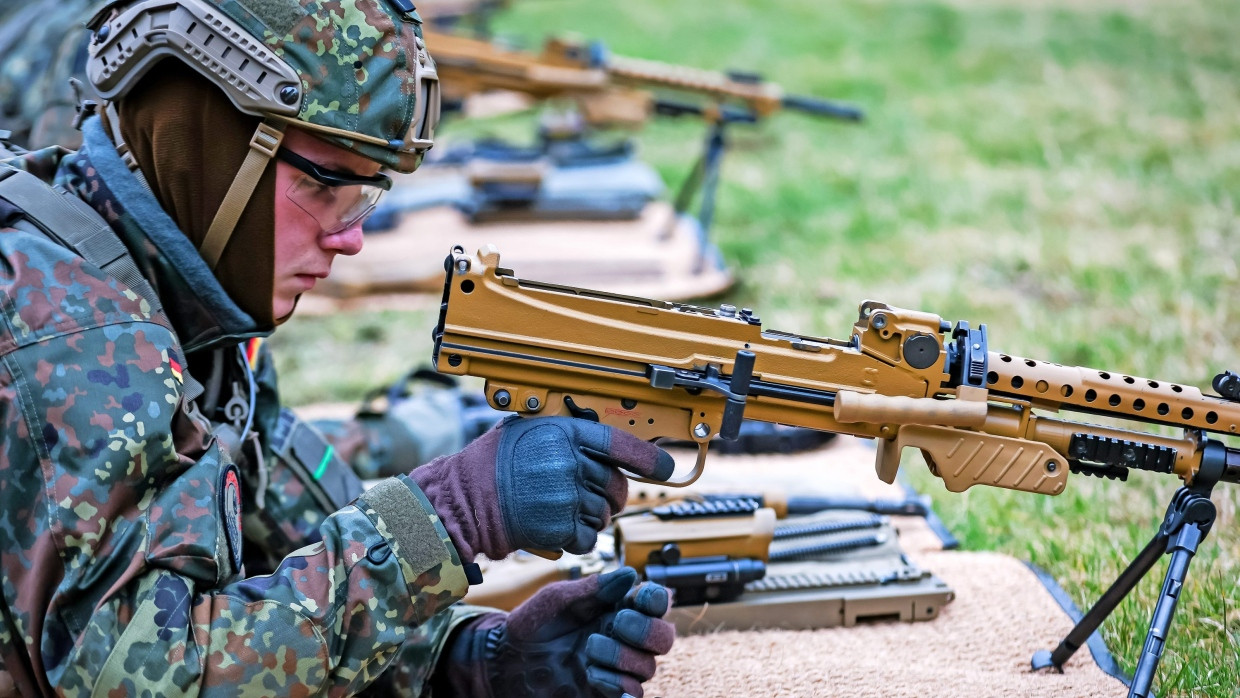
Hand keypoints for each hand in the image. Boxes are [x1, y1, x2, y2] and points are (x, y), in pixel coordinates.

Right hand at [410, 416, 674, 559]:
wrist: (459, 501)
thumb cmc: (489, 465)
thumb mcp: (526, 431)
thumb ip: (564, 435)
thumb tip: (604, 444)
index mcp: (562, 433)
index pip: (620, 443)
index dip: (648, 458)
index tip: (666, 467)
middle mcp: (568, 462)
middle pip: (616, 485)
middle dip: (609, 496)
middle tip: (587, 497)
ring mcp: (564, 495)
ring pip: (603, 514)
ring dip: (589, 518)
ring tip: (560, 511)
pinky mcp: (558, 527)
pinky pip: (588, 538)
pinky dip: (577, 539)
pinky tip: (555, 529)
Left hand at [438, 567, 674, 696]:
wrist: (505, 663)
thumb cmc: (530, 626)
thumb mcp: (555, 599)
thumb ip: (592, 588)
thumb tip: (630, 575)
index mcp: (615, 608)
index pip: (656, 602)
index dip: (656, 599)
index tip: (637, 598)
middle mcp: (624, 638)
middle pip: (664, 638)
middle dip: (646, 630)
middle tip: (616, 623)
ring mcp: (617, 667)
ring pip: (649, 667)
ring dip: (621, 657)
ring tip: (588, 650)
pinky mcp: (607, 692)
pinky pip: (633, 693)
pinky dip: (617, 684)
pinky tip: (591, 674)